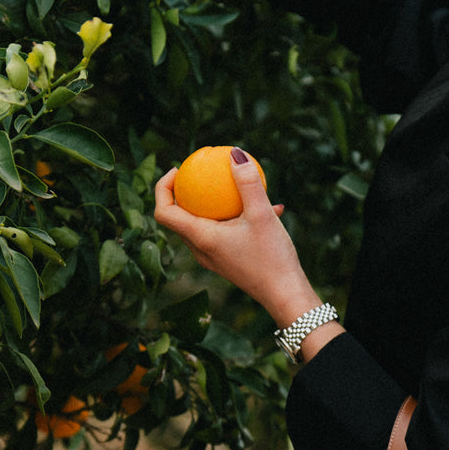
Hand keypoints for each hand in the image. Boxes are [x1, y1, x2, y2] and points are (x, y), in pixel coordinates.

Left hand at [154, 151, 319, 327]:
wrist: (285, 296)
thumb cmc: (272, 258)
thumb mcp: (263, 215)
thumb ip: (249, 184)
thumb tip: (235, 153)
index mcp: (200, 238)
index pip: (164, 211)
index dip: (163, 187)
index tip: (179, 169)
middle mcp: (201, 249)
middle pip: (178, 217)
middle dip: (185, 192)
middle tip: (200, 172)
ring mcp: (213, 257)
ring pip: (202, 224)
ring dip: (212, 204)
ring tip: (233, 185)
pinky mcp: (227, 261)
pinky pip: (222, 233)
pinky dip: (235, 217)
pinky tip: (268, 206)